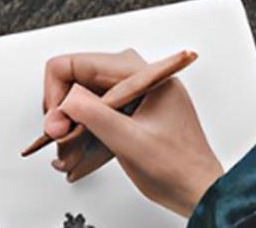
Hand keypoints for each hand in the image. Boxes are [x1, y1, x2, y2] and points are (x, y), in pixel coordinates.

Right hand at [40, 49, 224, 215]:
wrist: (198, 191)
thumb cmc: (179, 169)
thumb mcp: (130, 141)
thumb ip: (94, 114)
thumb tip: (65, 100)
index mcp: (143, 74)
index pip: (77, 63)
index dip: (58, 92)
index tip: (57, 120)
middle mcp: (138, 76)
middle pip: (77, 77)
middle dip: (63, 107)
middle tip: (61, 135)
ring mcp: (134, 92)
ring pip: (83, 93)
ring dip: (72, 119)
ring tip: (71, 145)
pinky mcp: (132, 108)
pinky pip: (95, 106)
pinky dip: (84, 126)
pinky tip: (82, 146)